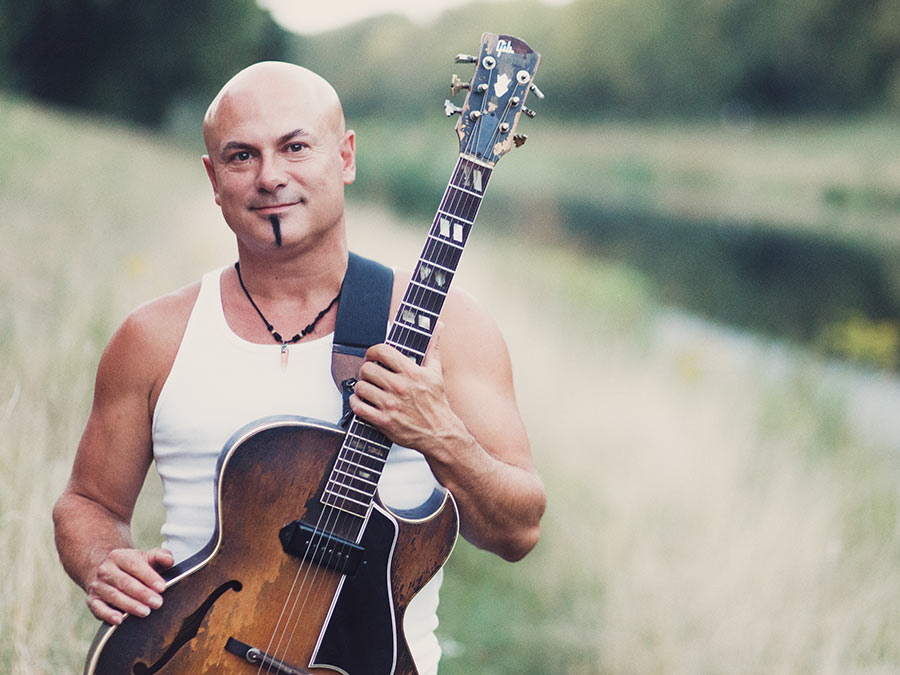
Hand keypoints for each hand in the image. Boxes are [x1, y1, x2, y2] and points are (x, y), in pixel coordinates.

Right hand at [85, 547, 173, 623]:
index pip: (135, 566)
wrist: (107, 571)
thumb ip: (160, 556)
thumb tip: (170, 560)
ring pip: (113, 596)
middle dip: (142, 594)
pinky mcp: (92, 600)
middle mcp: (106, 570)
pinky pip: (98, 608)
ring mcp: (98, 586)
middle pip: (124, 582)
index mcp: (120, 556)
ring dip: (130, 605)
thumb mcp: (146, 557)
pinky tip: (120, 620)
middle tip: (158, 603)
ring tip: (145, 612)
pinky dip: (108, 615)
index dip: (149, 577)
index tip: (162, 587)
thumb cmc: (133, 566)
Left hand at [350, 329, 461, 452]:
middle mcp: (400, 387)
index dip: (372, 351)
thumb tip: (439, 327)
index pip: (382, 351)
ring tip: (367, 389)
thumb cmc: (436, 403)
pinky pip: (359, 407)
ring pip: (361, 387)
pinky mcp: (384, 421)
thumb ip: (433, 348)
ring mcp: (391, 405)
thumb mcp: (436, 373)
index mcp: (412, 373)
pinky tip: (362, 401)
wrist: (439, 433)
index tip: (372, 356)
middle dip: (365, 370)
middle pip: (367, 369)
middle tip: (369, 374)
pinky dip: (356, 403)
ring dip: (361, 387)